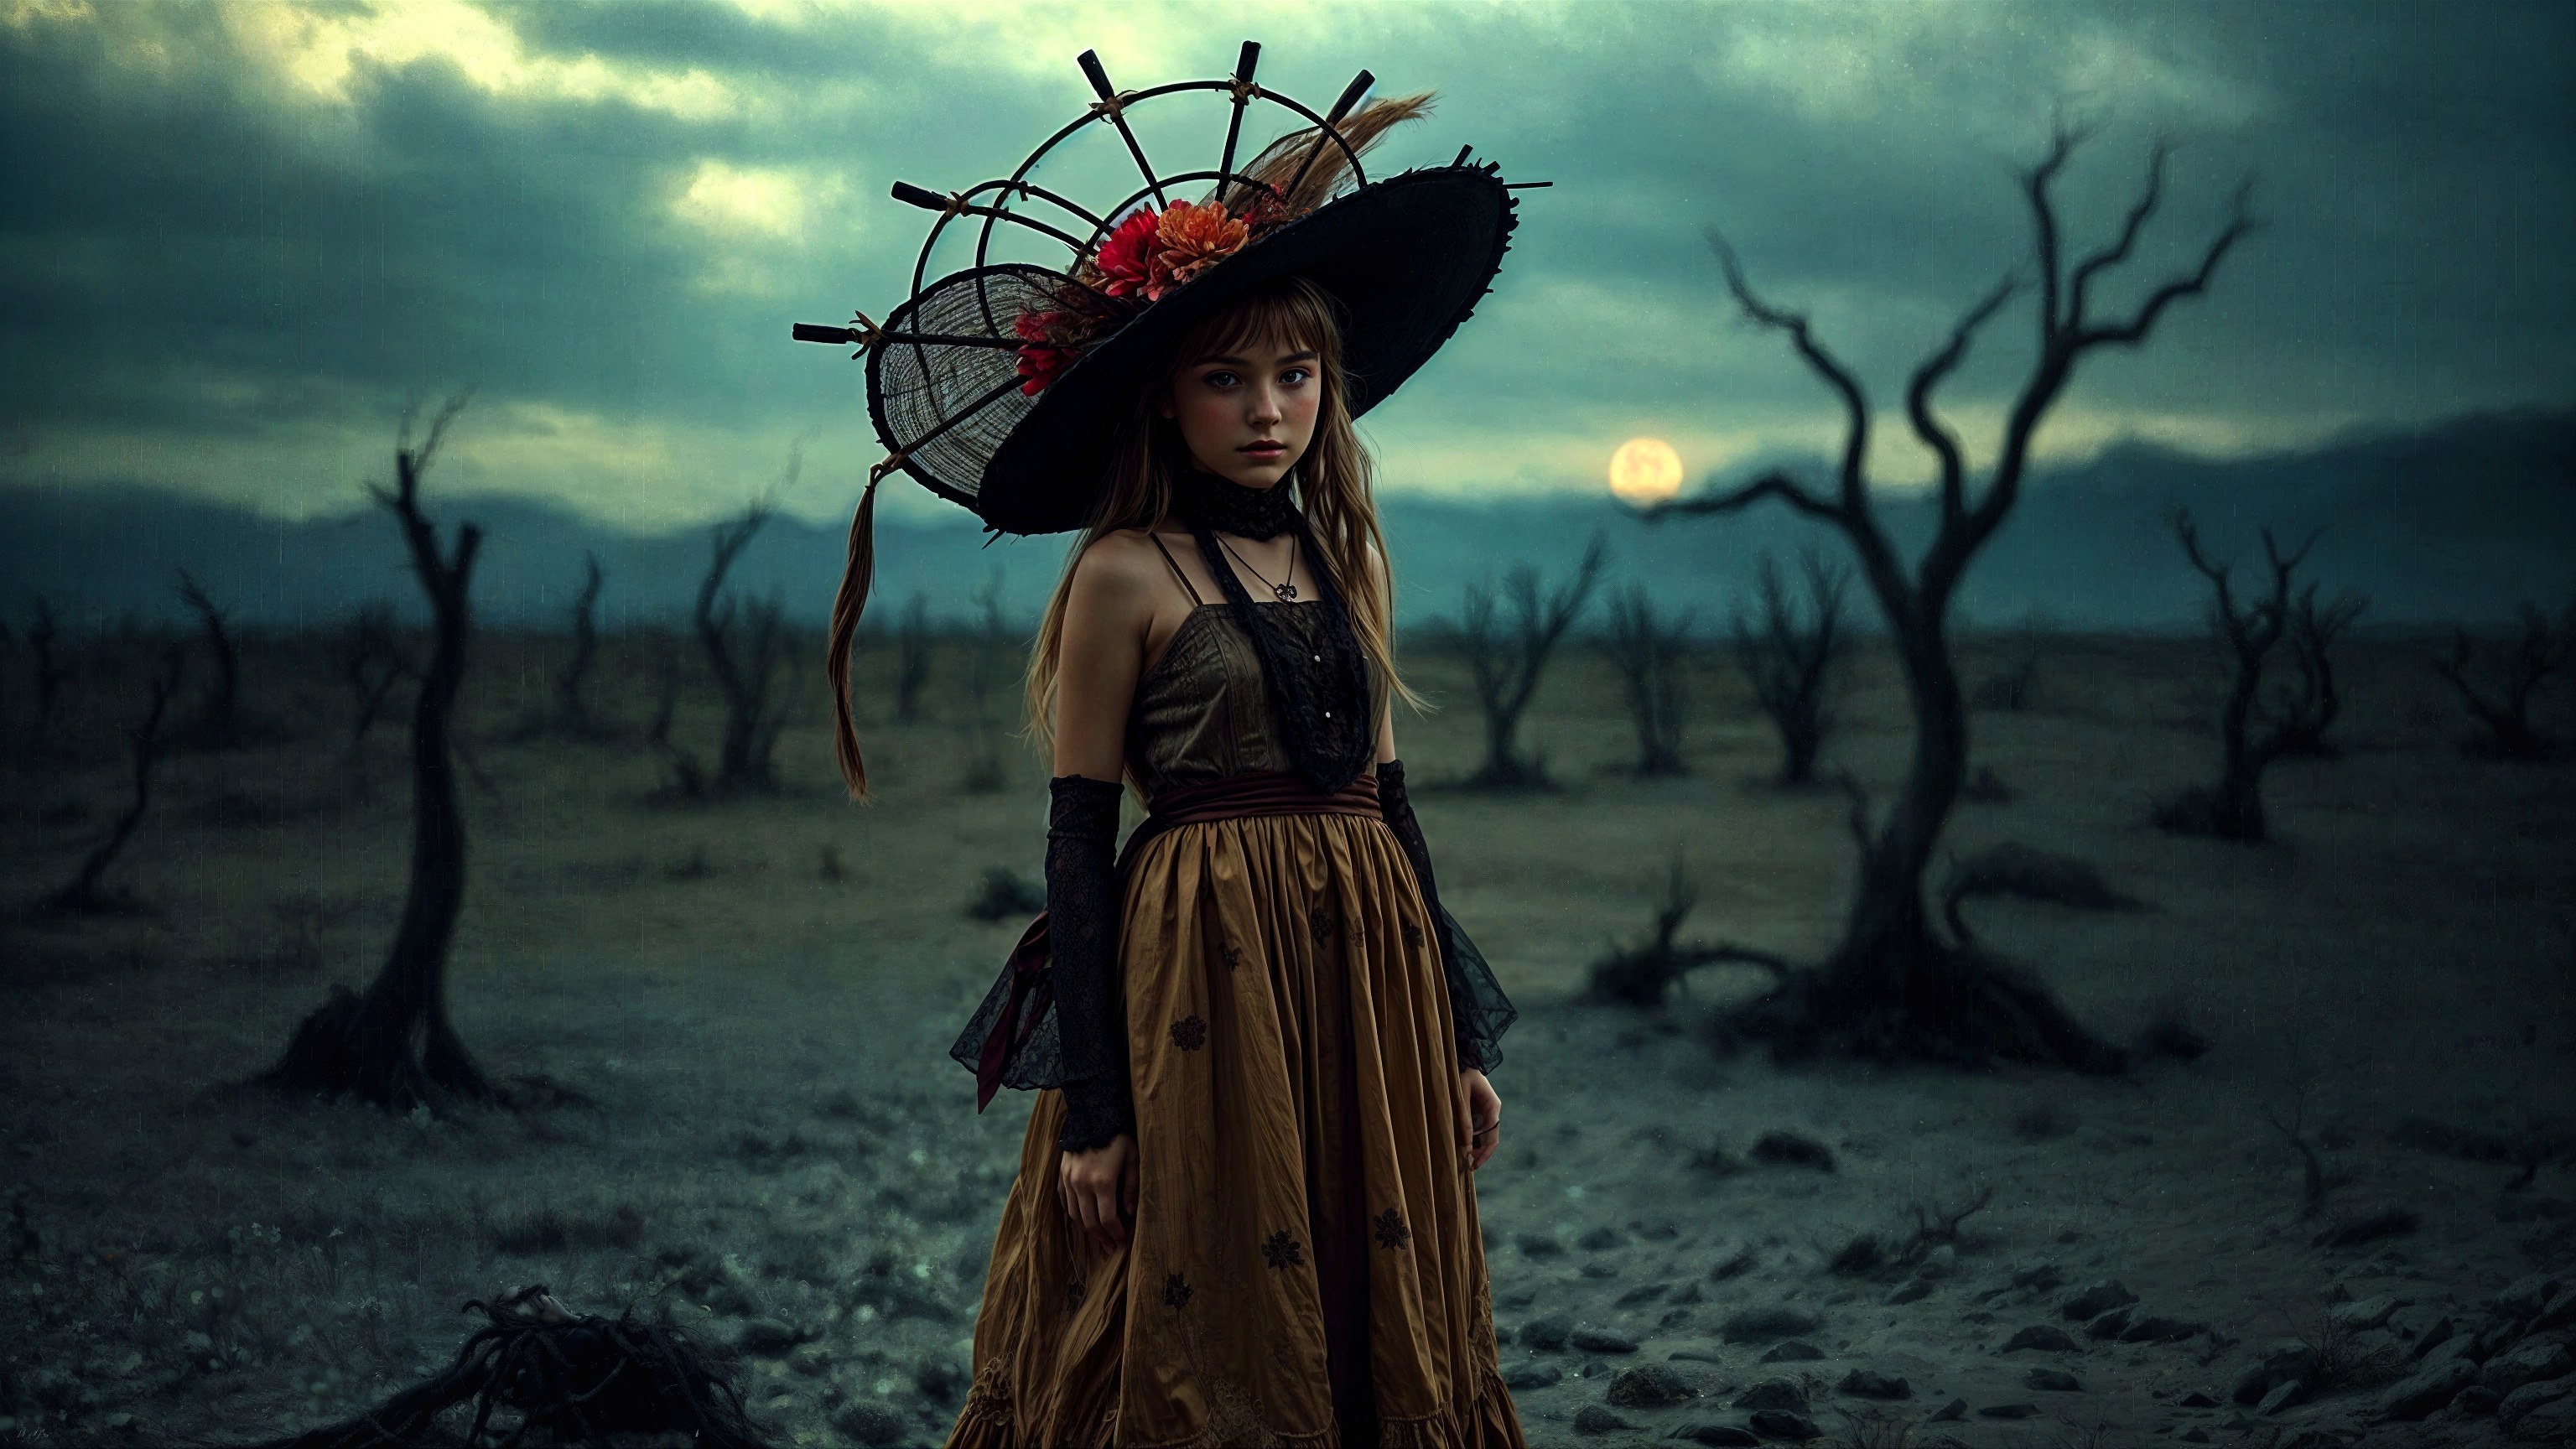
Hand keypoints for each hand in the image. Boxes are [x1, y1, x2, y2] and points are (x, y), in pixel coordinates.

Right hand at [1058, 1132, 1139, 1250]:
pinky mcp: (1061, 1175)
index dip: (1115, 1234)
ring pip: (1074, 1215)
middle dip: (1102, 1237)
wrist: (1093, 1114)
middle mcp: (1081, 1184)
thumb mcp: (1133, 1158)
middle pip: (1089, 1221)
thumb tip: (1129, 1213)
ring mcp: (1068, 1180)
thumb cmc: (1118, 1135)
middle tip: (1112, 1247)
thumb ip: (1131, 1187)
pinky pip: (1064, 1202)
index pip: (1107, 1219)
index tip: (1122, 1241)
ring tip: (1099, 1237)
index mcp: (1102, 1181)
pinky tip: (1083, 1219)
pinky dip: (1073, 1214)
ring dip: (1087, 1229)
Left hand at [1455, 1068, 1500, 1171]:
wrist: (1463, 1059)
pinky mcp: (1480, 1110)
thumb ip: (1464, 1118)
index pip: (1493, 1135)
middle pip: (1492, 1137)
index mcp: (1493, 1106)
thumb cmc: (1461, 1074)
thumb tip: (1466, 1143)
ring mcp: (1487, 1111)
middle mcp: (1493, 1110)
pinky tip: (1465, 1146)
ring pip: (1486, 1135)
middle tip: (1470, 1166)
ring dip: (1478, 1147)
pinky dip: (1473, 1139)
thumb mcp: (1460, 1096)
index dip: (1484, 1151)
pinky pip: (1479, 1128)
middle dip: (1482, 1153)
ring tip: (1466, 1159)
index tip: (1474, 1162)